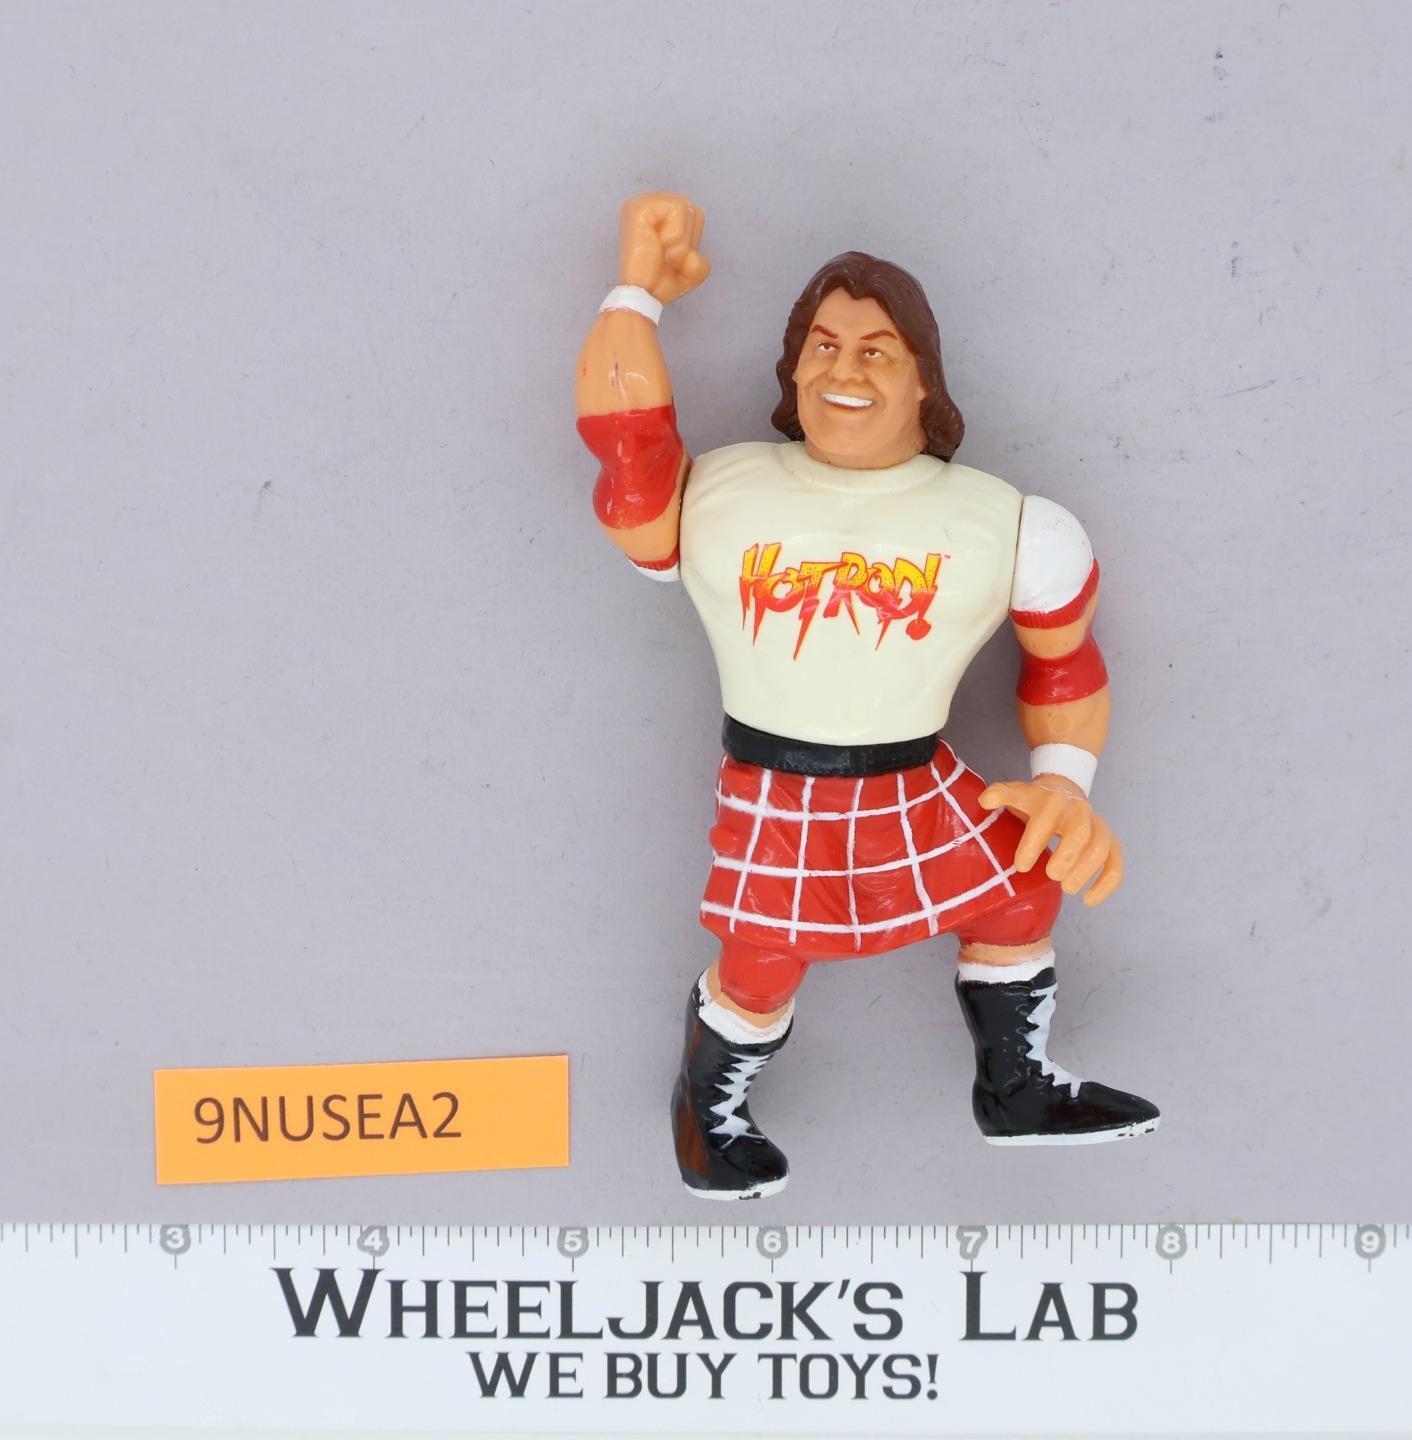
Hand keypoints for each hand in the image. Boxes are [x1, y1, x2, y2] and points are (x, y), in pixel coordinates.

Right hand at [618, 192, 709, 305]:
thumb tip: (692, 255)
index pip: (694, 215)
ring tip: (665, 253)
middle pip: (693, 210)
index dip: (691, 241)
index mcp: (658, 214)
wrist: (642, 296)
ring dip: (682, 241)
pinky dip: (675, 235)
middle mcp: (649, 203)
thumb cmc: (659, 282)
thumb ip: (700, 260)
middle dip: (688, 240)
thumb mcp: (690, 269)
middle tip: (668, 257)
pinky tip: (660, 246)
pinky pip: (675, 210)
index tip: (673, 257)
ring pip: (686, 207)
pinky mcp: (639, 208)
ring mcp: (642, 203)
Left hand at [978, 776, 1123, 906]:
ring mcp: (1098, 825)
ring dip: (1086, 871)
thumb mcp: (1017, 794)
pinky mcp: (1110, 841)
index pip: (1045, 820)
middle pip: (1080, 832)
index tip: (1020, 867)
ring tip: (1066, 889)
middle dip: (1066, 856)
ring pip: (1102, 847)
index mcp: (1053, 800)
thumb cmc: (1034, 801)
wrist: (1063, 791)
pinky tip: (1088, 901)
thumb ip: (1000, 794)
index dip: (1033, 843)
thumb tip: (984, 801)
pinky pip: (1116, 862)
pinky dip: (1107, 883)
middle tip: (1050, 876)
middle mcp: (1079, 811)